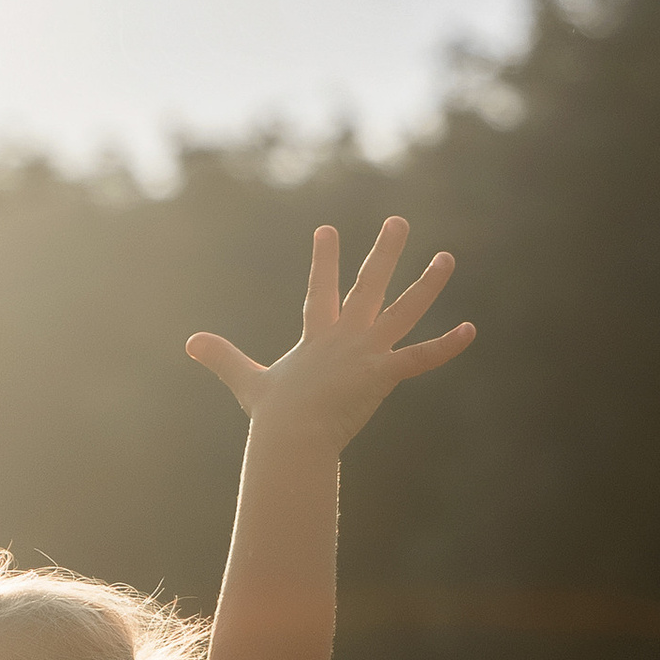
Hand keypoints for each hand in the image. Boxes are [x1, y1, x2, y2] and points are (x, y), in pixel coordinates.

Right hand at [185, 220, 472, 452]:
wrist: (291, 438)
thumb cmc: (273, 417)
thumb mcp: (247, 382)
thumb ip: (224, 359)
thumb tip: (189, 342)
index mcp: (317, 336)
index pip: (321, 289)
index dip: (324, 258)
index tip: (328, 230)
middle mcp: (345, 335)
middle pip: (369, 283)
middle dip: (385, 250)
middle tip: (399, 221)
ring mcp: (366, 352)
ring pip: (404, 309)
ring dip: (427, 283)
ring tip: (447, 257)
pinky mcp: (382, 374)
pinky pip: (421, 357)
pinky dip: (447, 345)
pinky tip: (470, 330)